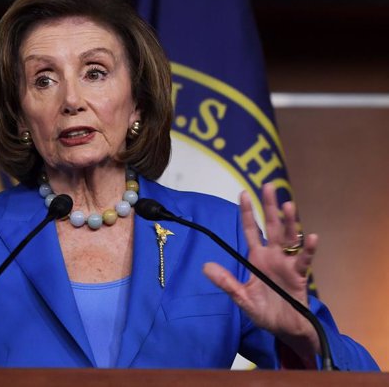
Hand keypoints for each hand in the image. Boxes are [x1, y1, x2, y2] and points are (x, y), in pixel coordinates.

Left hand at [202, 183, 319, 362]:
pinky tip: (311, 236)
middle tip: (269, 186)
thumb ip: (226, 282)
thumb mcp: (241, 297)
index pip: (251, 230)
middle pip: (272, 226)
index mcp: (257, 258)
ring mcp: (288, 263)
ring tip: (288, 205)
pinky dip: (308, 249)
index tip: (243, 193)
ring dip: (290, 221)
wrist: (284, 329)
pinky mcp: (300, 276)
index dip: (248, 213)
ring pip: (290, 237)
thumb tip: (205, 266)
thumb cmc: (264, 311)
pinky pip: (304, 260)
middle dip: (270, 207)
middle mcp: (273, 256)